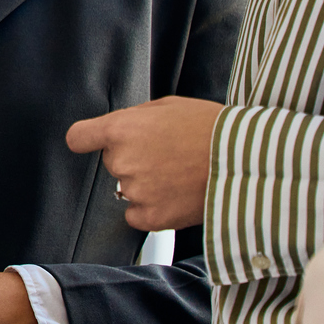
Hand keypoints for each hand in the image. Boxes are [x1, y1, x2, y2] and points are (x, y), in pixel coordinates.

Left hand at [64, 96, 222, 231]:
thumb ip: (136, 118)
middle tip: (166, 154)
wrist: (245, 160)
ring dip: (146, 183)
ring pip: (128, 187)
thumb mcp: (167, 107)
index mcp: (121, 129)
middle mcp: (123, 161)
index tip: (90, 143)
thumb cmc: (211, 128)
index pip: (78, 137)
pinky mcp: (152, 217)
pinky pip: (136, 215)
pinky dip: (151, 209)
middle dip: (133, 158)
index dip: (86, 140)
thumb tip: (122, 128)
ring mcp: (137, 191)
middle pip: (112, 162)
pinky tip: (174, 196)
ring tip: (178, 174)